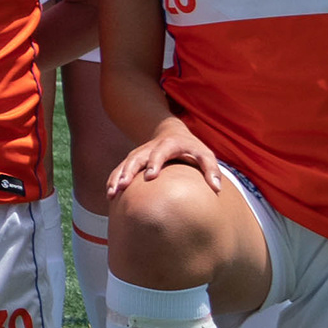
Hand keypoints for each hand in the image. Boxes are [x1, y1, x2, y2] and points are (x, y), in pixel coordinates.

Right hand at [108, 119, 224, 197]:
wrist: (171, 133)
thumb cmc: (191, 148)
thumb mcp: (205, 154)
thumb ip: (211, 169)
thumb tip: (217, 189)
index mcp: (167, 145)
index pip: (159, 153)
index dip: (154, 163)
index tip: (150, 176)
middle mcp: (149, 148)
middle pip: (136, 158)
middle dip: (128, 171)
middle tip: (123, 186)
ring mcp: (139, 153)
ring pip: (124, 164)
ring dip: (117, 178)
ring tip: (112, 193)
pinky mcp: (132, 160)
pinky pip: (120, 169)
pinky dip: (113, 179)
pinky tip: (110, 194)